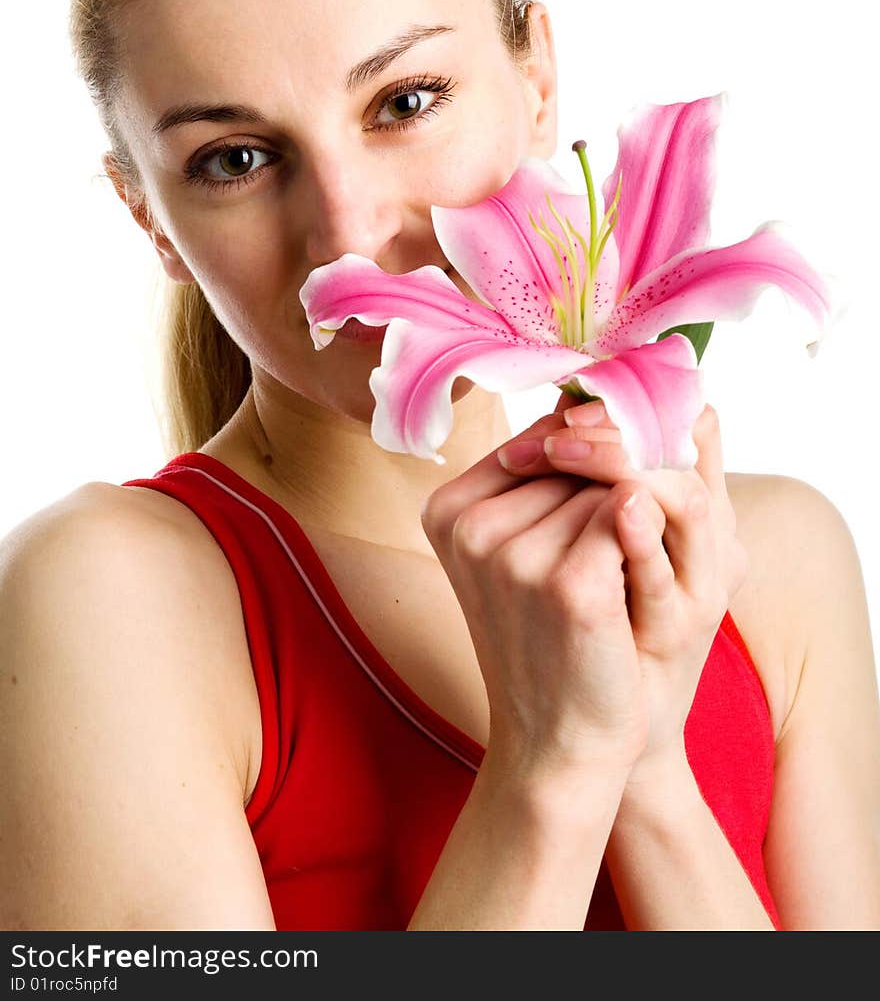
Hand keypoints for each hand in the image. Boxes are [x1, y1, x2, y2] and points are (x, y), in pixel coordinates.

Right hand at [497, 397, 748, 784]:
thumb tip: (597, 391)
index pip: (542, 437)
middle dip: (616, 489)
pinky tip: (634, 591)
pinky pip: (637, 518)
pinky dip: (653, 544)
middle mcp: (470, 526)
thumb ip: (546, 473)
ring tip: (619, 581)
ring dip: (637, 520)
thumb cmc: (550, 640)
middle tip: (621, 552)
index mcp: (447, 510)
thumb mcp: (524, 550)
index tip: (614, 497)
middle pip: (579, 455)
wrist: (560, 745)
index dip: (593, 458)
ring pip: (614, 484)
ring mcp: (515, 555)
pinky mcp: (570, 586)